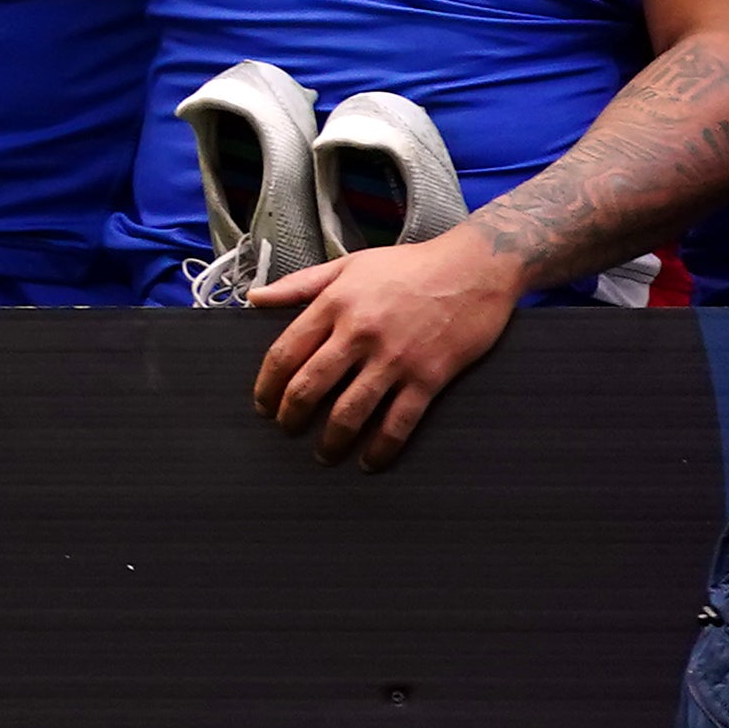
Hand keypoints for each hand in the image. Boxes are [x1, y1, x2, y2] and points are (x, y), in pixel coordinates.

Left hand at [246, 228, 525, 464]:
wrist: (474, 267)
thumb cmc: (408, 266)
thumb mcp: (348, 265)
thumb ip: (298, 284)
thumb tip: (254, 298)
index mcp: (333, 305)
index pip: (284, 354)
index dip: (267, 386)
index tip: (262, 405)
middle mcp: (358, 334)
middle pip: (309, 386)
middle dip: (291, 417)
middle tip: (286, 431)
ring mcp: (394, 358)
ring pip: (349, 411)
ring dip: (331, 440)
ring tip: (323, 455)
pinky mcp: (429, 377)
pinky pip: (398, 422)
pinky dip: (381, 448)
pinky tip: (370, 462)